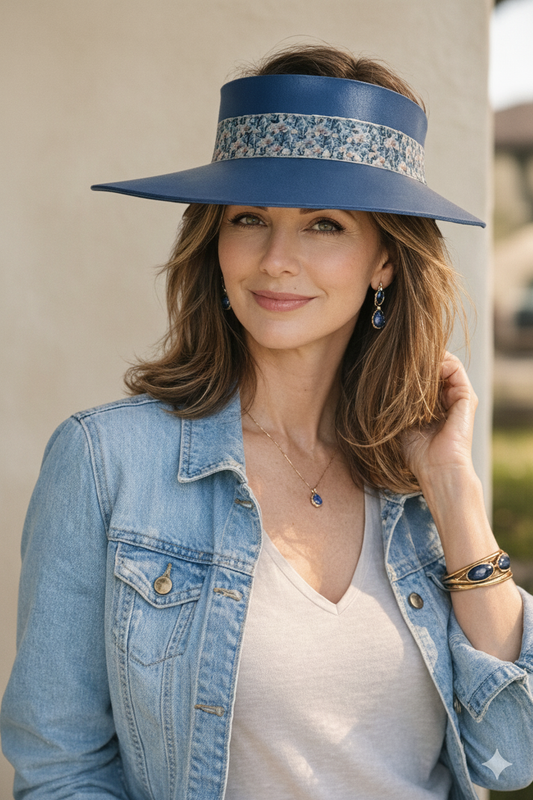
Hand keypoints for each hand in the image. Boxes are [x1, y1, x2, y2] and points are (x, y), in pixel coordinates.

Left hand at [402, 352, 477, 487]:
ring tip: (409, 363)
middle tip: (399, 359)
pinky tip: (421, 372)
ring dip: (427, 359)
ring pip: (446, 362)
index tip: (392, 364)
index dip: (411, 365)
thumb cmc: (417, 454)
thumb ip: (398, 404)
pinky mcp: (466, 397)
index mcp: (436, 404)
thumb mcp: (402, 423)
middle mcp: (450, 397)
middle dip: (418, 359)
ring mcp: (459, 396)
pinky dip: (439, 363)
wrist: (437, 471)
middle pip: (436, 365)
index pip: (426, 374)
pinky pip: (455, 368)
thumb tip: (379, 383)